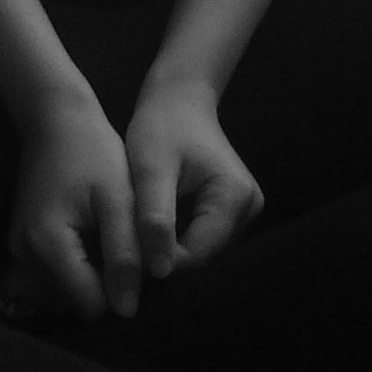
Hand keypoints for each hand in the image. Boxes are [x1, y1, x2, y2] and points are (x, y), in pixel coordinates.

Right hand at [7, 91, 141, 323]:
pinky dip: (77, 265)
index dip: (121, 291)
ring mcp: (18, 248)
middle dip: (106, 284)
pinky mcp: (22, 241)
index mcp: (48, 245)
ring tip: (112, 237)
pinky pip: (55, 272)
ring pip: (65, 290)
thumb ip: (124, 256)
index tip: (138, 259)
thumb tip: (127, 312)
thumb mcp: (118, 201)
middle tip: (128, 246)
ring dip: (92, 276)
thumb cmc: (93, 152)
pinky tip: (94, 234)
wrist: (55, 117)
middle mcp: (24, 254)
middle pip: (75, 301)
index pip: (90, 305)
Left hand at [126, 74, 263, 279]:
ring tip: (135, 239)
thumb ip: (155, 219)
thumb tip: (160, 273)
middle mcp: (250, 209)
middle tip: (124, 251)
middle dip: (164, 259)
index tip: (122, 258)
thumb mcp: (150, 169)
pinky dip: (175, 241)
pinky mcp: (231, 213)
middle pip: (202, 257)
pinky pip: (201, 240)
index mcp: (236, 197)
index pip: (197, 255)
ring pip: (201, 253)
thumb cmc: (162, 126)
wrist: (178, 98)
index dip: (158, 263)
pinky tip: (151, 231)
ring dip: (169, 252)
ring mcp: (244, 212)